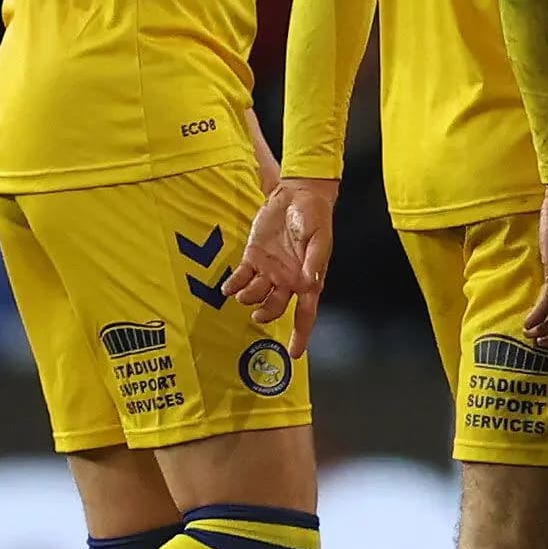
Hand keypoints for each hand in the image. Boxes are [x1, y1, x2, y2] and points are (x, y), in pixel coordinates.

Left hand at [227, 176, 338, 355]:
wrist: (298, 194)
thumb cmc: (315, 216)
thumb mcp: (319, 238)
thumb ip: (314, 261)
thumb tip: (310, 283)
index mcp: (308, 279)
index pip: (306, 313)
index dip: (301, 334)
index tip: (295, 354)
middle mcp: (288, 279)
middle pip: (276, 308)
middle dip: (266, 314)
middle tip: (259, 314)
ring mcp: (270, 270)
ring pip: (256, 296)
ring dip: (249, 298)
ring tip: (244, 292)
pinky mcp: (253, 258)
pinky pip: (241, 278)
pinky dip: (233, 285)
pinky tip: (228, 287)